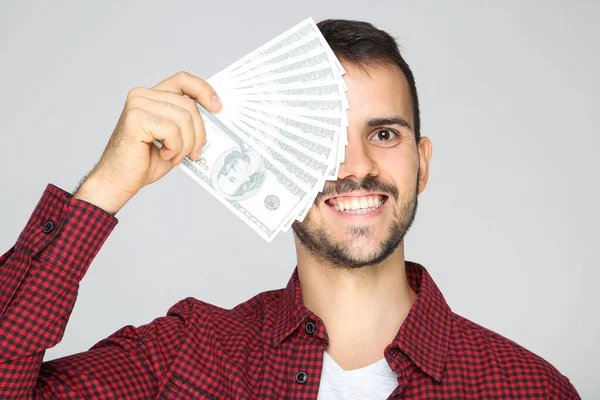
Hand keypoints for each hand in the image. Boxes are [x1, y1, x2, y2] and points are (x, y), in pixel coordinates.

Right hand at [74, 71, 221, 213]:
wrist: (119, 180)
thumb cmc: (146, 161)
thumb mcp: (175, 138)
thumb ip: (188, 123)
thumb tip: (216, 115)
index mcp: (152, 96)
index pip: (183, 80)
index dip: (203, 90)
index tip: (218, 107)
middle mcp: (142, 95)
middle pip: (189, 105)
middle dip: (199, 133)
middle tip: (194, 153)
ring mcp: (137, 104)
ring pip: (183, 119)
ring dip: (186, 144)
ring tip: (174, 156)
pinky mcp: (135, 118)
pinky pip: (172, 131)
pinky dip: (175, 148)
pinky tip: (163, 155)